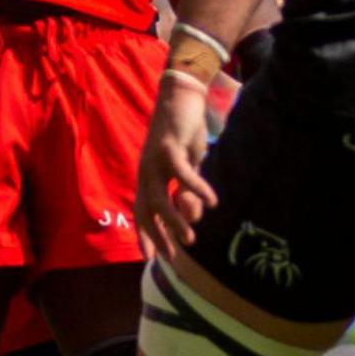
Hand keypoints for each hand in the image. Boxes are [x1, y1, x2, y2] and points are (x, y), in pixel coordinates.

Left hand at [132, 76, 214, 265]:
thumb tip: (192, 217)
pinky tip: (212, 202)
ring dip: (174, 220)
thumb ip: (187, 192)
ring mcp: (156, 160)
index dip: (145, 235)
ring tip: (190, 238)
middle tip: (170, 257)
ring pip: (159, 197)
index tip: (152, 258)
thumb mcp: (188, 168)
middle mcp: (147, 172)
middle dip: (157, 235)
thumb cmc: (184, 134)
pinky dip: (196, 188)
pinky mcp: (170, 147)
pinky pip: (182, 174)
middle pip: (146, 209)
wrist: (182, 97)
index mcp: (148, 177)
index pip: (142, 212)